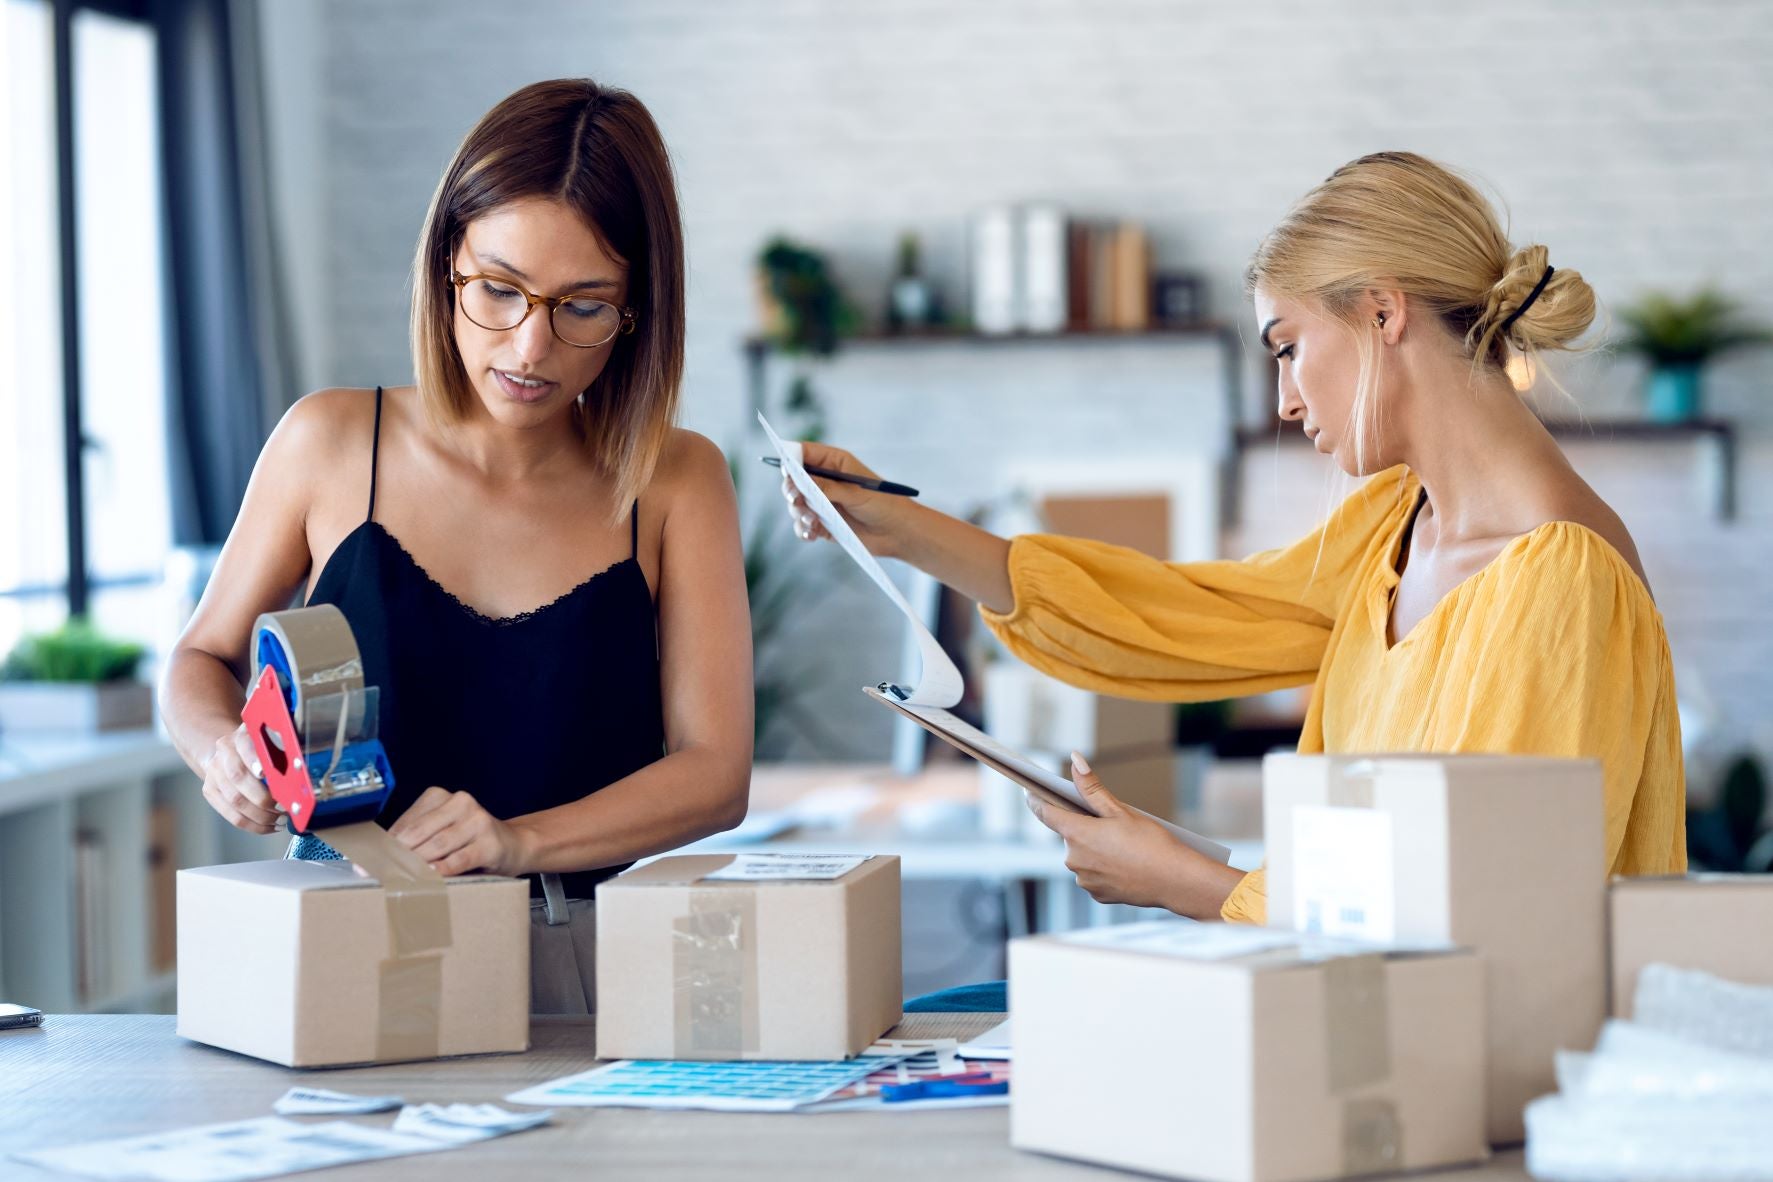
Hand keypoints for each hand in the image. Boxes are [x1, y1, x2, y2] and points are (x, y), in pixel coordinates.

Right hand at [200, 723, 282, 834]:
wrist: (227, 753)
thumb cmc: (258, 749)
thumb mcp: (270, 740)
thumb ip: (283, 747)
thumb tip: (301, 766)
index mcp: (239, 737)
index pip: (244, 746)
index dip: (254, 759)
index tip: (265, 773)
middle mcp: (223, 755)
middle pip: (238, 778)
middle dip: (263, 797)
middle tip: (284, 807)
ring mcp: (214, 774)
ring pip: (235, 801)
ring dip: (261, 816)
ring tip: (281, 820)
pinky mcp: (210, 792)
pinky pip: (232, 815)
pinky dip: (254, 825)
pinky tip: (270, 826)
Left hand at [388, 787, 529, 876]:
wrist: (514, 845)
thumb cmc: (469, 842)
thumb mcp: (442, 832)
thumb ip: (416, 841)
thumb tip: (379, 861)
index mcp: (440, 796)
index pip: (406, 823)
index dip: (384, 846)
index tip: (365, 865)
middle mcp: (460, 802)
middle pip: (419, 833)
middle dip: (397, 857)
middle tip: (378, 877)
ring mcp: (477, 820)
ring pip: (437, 845)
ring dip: (416, 865)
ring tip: (400, 880)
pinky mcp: (490, 842)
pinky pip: (459, 859)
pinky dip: (442, 870)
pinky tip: (430, 879)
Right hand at [780, 441, 915, 557]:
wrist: (898, 533)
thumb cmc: (884, 504)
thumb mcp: (856, 493)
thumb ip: (828, 488)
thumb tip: (801, 483)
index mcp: (834, 463)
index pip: (804, 453)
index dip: (791, 459)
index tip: (787, 471)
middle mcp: (825, 481)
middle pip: (794, 479)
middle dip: (791, 490)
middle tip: (796, 499)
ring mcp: (822, 502)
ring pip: (796, 503)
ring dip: (798, 512)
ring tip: (811, 521)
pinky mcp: (823, 523)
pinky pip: (803, 525)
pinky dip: (803, 529)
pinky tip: (811, 534)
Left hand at [1025, 752, 1211, 913]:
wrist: (1175, 881)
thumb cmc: (1151, 843)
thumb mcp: (1120, 810)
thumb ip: (1092, 788)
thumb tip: (1075, 760)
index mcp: (1077, 834)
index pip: (1045, 813)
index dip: (1035, 800)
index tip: (1030, 790)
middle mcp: (1074, 860)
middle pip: (1070, 835)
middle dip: (1084, 827)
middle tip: (1110, 825)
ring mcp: (1084, 880)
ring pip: (1082, 856)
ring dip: (1095, 849)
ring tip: (1123, 847)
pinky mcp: (1097, 894)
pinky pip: (1093, 875)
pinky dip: (1104, 867)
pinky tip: (1125, 864)